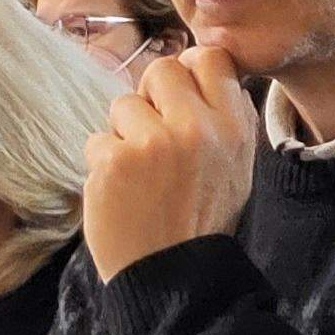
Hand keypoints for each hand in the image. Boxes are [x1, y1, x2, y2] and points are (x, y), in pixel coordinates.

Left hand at [85, 47, 259, 276]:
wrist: (173, 276)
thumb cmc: (201, 219)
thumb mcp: (236, 166)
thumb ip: (224, 117)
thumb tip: (198, 65)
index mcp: (235, 128)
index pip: (212, 58)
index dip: (190, 70)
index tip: (181, 95)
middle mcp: (199, 128)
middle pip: (162, 69)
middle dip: (151, 98)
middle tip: (153, 135)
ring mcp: (155, 142)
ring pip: (124, 104)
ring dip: (124, 134)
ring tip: (139, 173)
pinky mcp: (115, 160)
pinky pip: (98, 139)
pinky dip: (103, 165)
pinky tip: (121, 192)